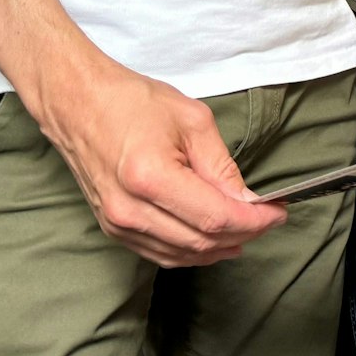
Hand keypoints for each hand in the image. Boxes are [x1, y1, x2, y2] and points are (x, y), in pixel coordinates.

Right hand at [36, 59, 285, 266]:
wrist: (78, 104)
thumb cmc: (133, 102)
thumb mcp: (191, 119)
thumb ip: (221, 165)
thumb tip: (248, 200)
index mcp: (150, 177)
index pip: (215, 216)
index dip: (253, 220)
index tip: (278, 213)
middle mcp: (130, 210)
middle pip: (201, 240)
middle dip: (242, 234)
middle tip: (268, 220)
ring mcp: (117, 224)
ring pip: (182, 254)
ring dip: (219, 248)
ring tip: (247, 233)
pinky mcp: (112, 228)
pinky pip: (160, 253)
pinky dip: (191, 251)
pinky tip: (212, 241)